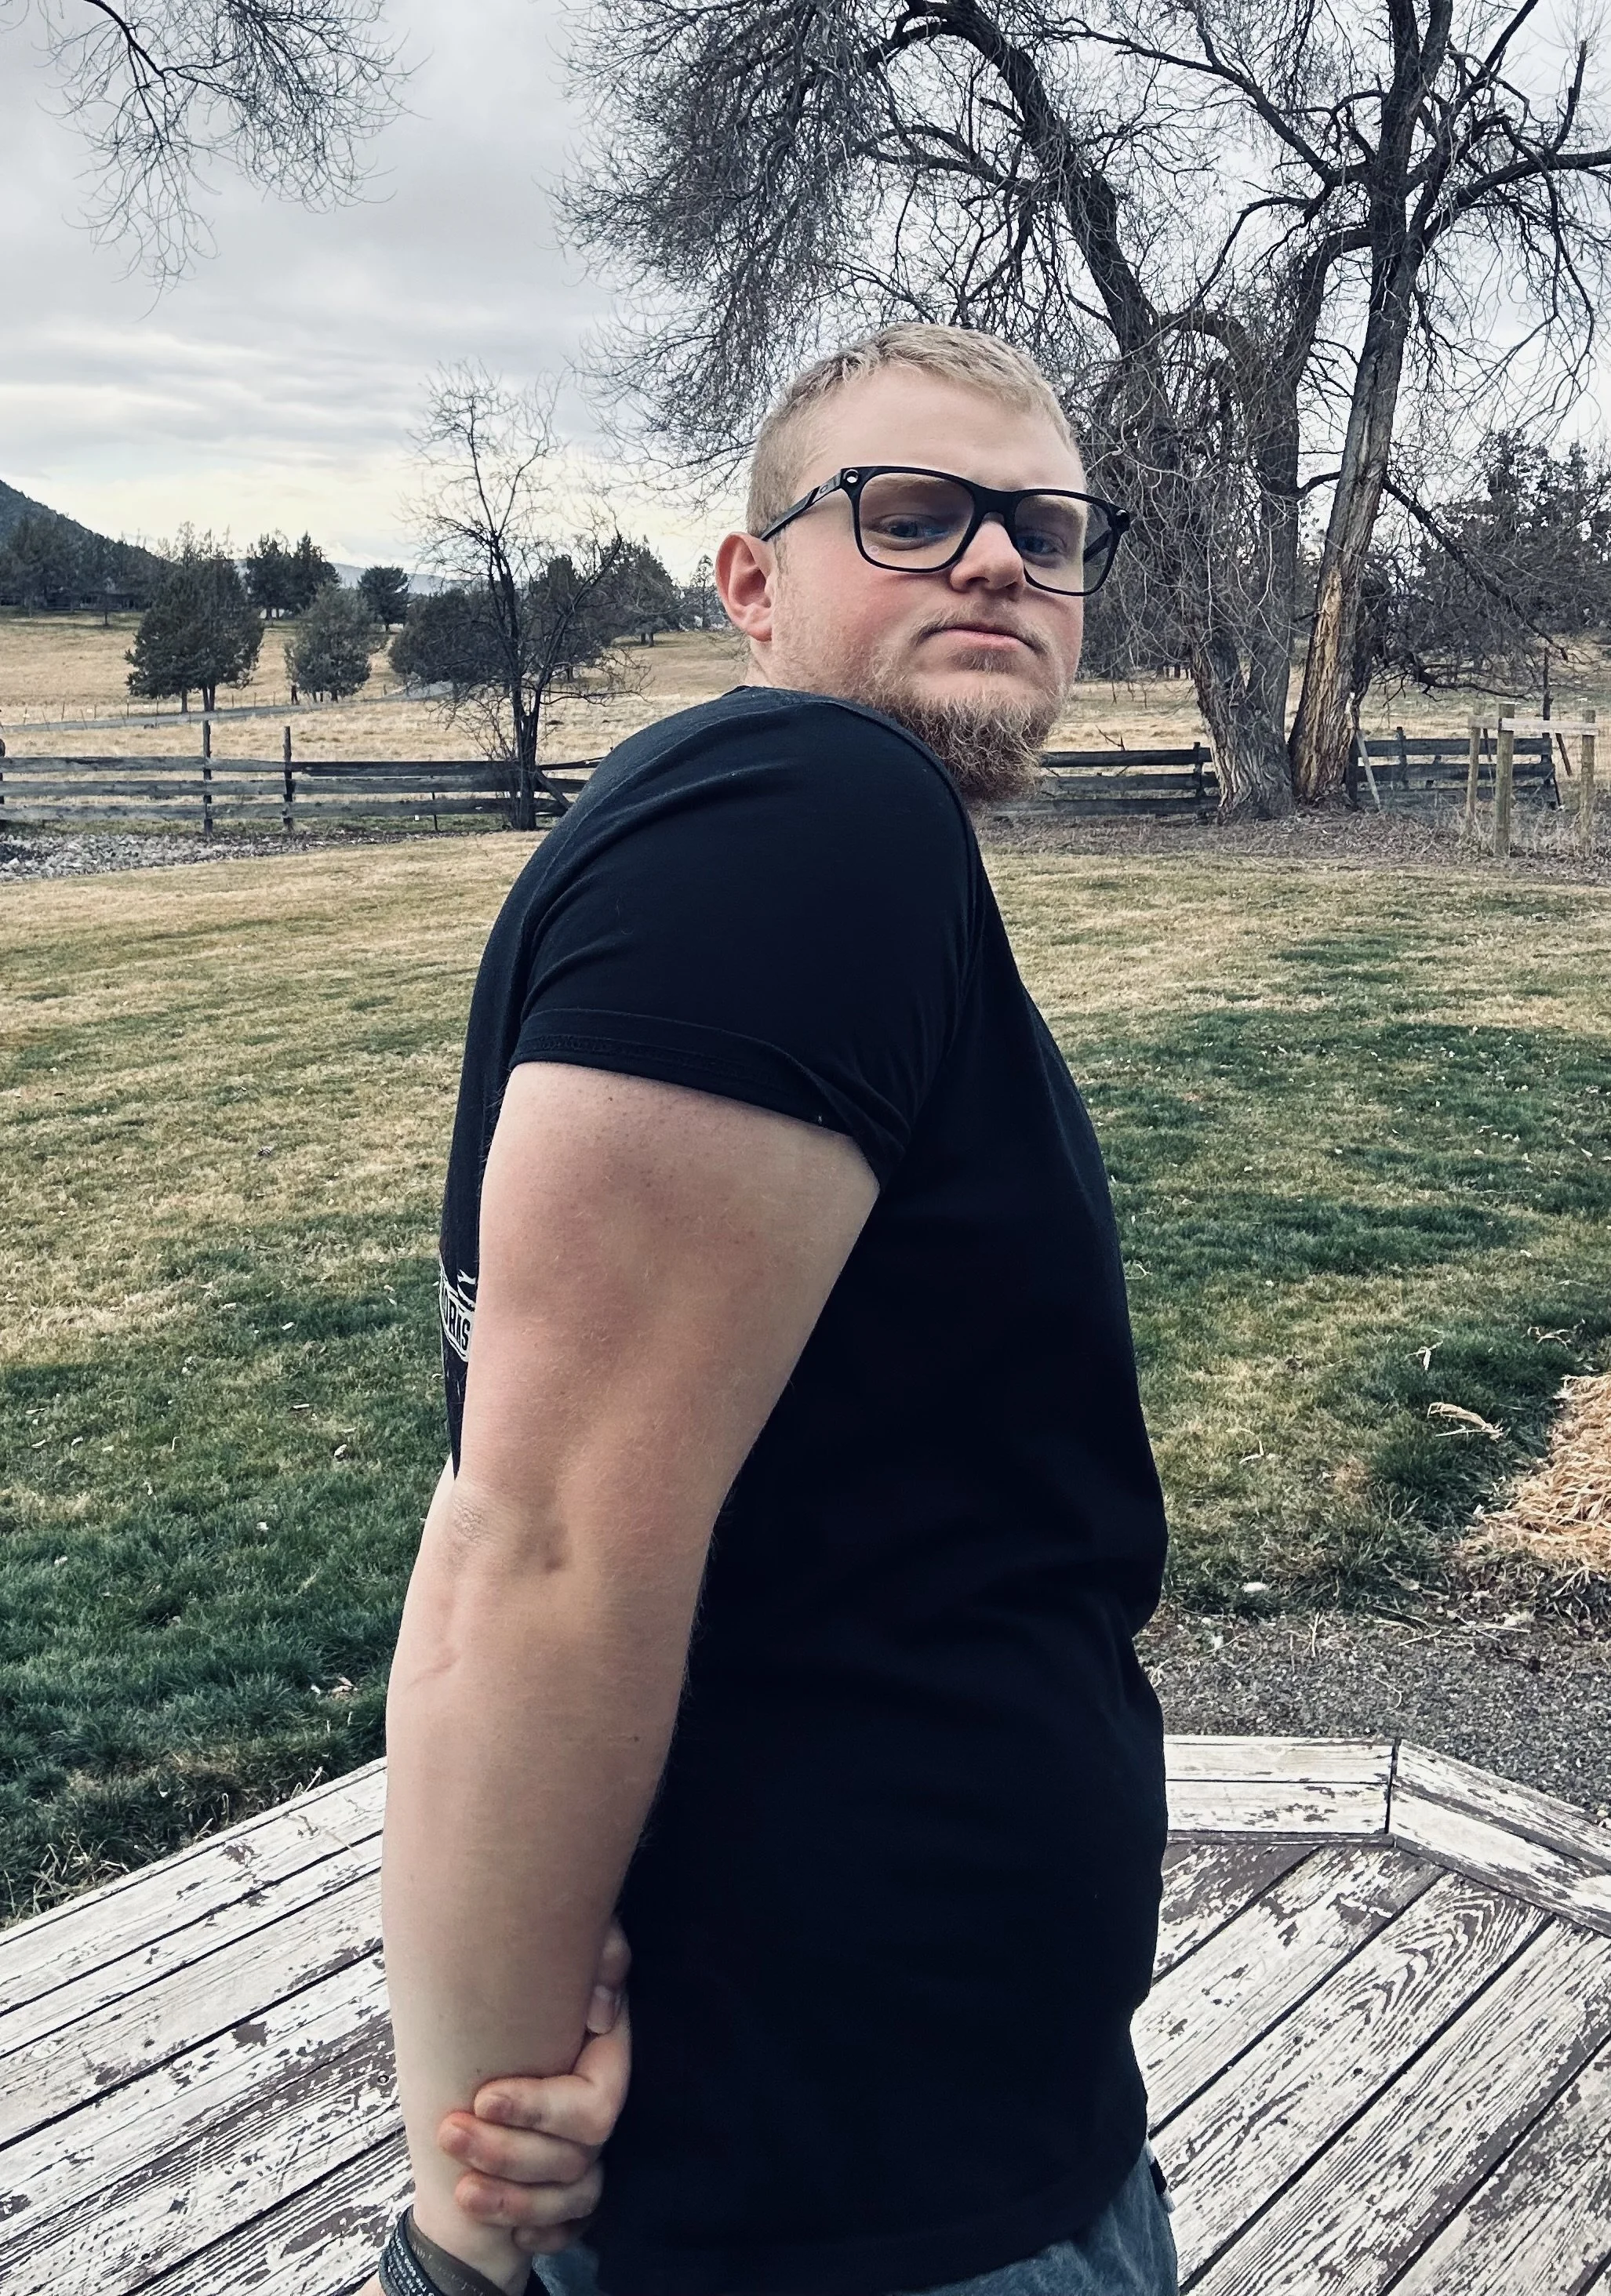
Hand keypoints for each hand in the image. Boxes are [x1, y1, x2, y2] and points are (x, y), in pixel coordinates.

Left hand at [437, 1920, 632, 2257]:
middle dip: (507, 2154)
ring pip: (569, 2200)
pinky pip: (568, 2229)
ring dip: (513, 2203)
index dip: (540, 2110)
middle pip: (573, 2161)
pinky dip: (539, 2235)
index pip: (591, 2109)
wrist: (503, 2004)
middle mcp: (599, 2114)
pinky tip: (508, 2235)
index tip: (485, 2096)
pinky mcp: (568, 2188)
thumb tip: (598, 2009)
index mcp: (603, 2064)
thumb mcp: (569, 1946)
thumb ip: (599, 1955)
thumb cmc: (532, 1972)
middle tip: (448, 2131)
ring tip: (459, 2189)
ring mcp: (587, 2154)